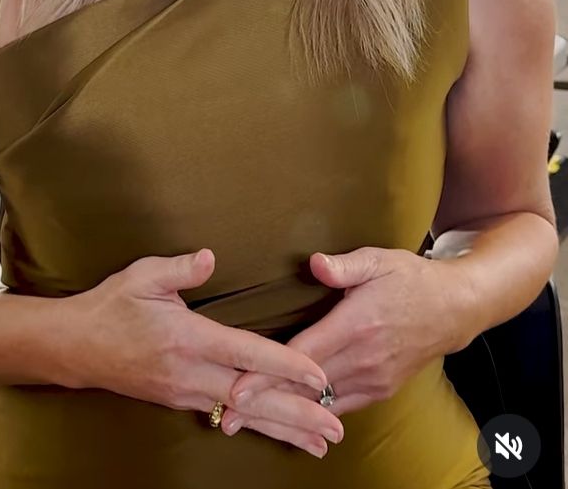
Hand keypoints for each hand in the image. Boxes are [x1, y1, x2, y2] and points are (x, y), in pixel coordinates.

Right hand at [49, 247, 340, 457]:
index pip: (246, 354)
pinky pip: (228, 416)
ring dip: (285, 429)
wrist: (75, 346)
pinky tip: (280, 434)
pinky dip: (259, 426)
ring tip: (321, 444)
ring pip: (245, 415)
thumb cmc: (113, 304)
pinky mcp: (181, 400)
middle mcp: (190, 373)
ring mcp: (185, 392)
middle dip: (298, 414)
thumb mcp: (143, 276)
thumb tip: (210, 257)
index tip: (319, 376)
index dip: (285, 366)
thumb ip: (180, 269)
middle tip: (336, 429)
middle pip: (254, 398)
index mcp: (187, 339)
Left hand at [220, 246, 474, 434]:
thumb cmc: (409, 278)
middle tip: (226, 413)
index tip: (239, 387)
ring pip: (321, 403)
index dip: (269, 374)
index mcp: (357, 325)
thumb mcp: (378, 260)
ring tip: (246, 420)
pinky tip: (288, 419)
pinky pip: (340, 407)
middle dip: (265, 401)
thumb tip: (314, 263)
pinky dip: (313, 414)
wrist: (453, 309)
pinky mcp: (379, 390)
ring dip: (285, 411)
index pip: (304, 355)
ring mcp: (373, 379)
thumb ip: (344, 265)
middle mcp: (364, 359)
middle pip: (305, 387)